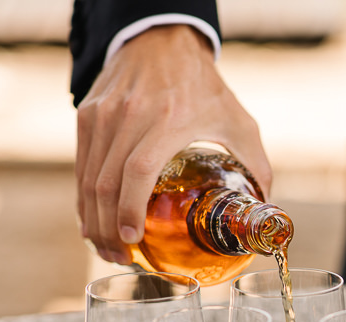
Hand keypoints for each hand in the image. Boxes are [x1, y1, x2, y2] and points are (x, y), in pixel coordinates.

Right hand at [76, 25, 271, 263]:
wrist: (162, 40)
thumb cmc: (204, 85)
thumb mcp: (239, 121)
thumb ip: (256, 164)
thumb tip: (264, 207)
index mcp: (168, 119)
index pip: (138, 171)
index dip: (130, 210)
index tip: (133, 240)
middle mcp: (128, 116)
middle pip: (106, 183)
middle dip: (108, 229)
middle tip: (121, 257)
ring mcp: (102, 115)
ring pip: (87, 178)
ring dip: (93, 219)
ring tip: (107, 248)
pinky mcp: (87, 115)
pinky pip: (81, 165)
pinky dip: (84, 198)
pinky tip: (94, 220)